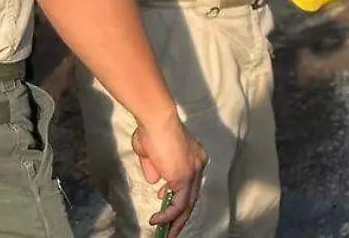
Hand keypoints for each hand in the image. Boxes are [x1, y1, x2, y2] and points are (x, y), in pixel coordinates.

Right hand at [131, 112, 205, 236]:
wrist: (156, 121)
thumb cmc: (151, 131)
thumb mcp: (150, 154)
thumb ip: (154, 168)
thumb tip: (154, 181)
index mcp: (192, 157)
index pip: (189, 183)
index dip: (177, 194)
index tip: (162, 200)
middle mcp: (198, 164)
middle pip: (191, 196)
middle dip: (180, 216)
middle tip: (170, 230)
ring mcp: (193, 171)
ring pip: (187, 204)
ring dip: (175, 221)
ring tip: (165, 233)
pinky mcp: (185, 177)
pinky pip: (179, 204)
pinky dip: (168, 215)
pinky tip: (157, 220)